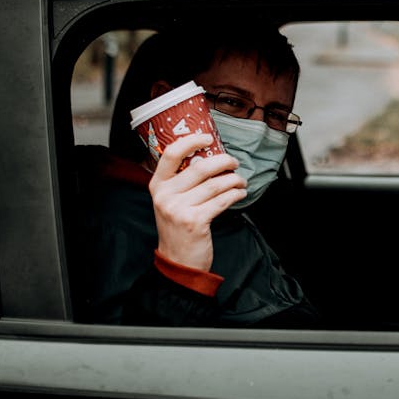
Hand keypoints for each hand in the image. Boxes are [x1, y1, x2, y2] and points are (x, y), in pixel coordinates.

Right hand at [148, 133, 245, 271]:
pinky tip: (241, 192)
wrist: (178, 261)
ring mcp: (178, 209)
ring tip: (241, 180)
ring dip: (234, 179)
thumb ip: (182, 182)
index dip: (190, 141)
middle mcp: (165, 195)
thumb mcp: (171, 202)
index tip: (208, 137)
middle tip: (234, 162)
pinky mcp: (194, 221)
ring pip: (215, 184)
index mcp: (157, 186)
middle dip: (224, 161)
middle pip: (200, 167)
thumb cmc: (179, 227)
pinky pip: (222, 200)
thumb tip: (209, 157)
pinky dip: (235, 194)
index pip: (171, 154)